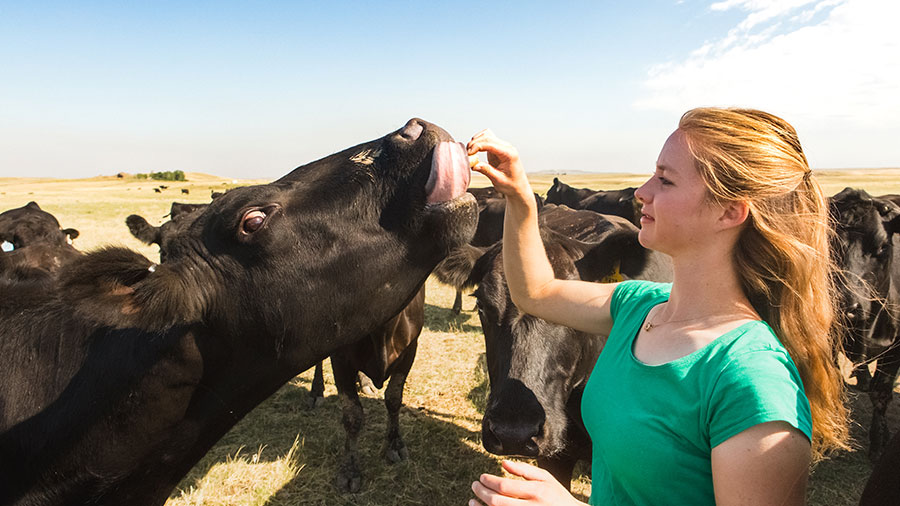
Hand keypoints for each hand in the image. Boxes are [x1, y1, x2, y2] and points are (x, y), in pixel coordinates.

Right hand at [467, 130, 532, 202]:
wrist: (518, 187)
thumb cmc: (511, 185)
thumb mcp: (498, 180)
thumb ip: (487, 171)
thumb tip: (474, 165)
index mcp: (509, 154)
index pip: (491, 144)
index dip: (477, 146)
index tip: (469, 153)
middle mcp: (507, 148)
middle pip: (488, 137)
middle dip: (475, 143)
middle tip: (467, 154)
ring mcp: (502, 147)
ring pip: (487, 135)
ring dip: (476, 141)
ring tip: (470, 152)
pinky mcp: (497, 149)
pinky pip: (487, 140)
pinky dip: (479, 143)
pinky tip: (475, 151)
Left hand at [469, 460, 586, 505]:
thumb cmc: (557, 496)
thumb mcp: (546, 478)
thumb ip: (524, 470)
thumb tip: (503, 463)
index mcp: (537, 491)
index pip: (505, 486)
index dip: (489, 481)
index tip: (482, 477)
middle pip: (497, 502)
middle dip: (482, 493)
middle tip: (474, 485)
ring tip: (472, 501)